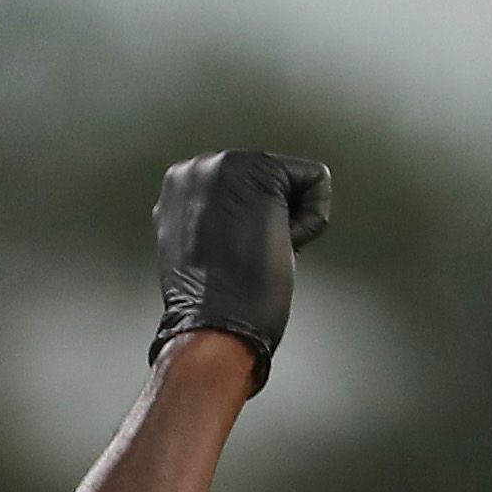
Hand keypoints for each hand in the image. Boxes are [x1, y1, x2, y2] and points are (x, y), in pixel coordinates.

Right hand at [149, 149, 333, 386]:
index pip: (247, 193)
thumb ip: (214, 219)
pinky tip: (277, 244)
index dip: (250, 231)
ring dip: (288, 223)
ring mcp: (223, 165)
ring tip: (255, 252)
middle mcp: (194, 169)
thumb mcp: (201, 249)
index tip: (229, 259)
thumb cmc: (213, 307)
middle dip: (270, 221)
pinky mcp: (259, 169)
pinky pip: (315, 180)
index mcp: (176, 189)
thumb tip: (245, 216)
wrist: (214, 326)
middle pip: (273, 183)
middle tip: (244, 258)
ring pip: (294, 182)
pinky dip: (310, 220)